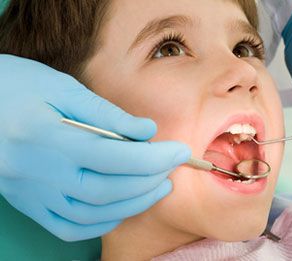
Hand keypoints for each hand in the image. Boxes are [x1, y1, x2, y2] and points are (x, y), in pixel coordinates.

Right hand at [0, 55, 190, 240]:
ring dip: (134, 203)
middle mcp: (39, 173)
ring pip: (93, 213)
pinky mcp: (28, 204)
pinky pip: (70, 227)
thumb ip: (106, 114)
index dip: (155, 158)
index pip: (116, 158)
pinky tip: (122, 208)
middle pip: (109, 189)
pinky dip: (102, 222)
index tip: (179, 151)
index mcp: (48, 138)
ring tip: (159, 187)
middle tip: (172, 167)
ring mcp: (32, 194)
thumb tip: (147, 132)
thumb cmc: (15, 87)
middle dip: (150, 180)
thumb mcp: (61, 88)